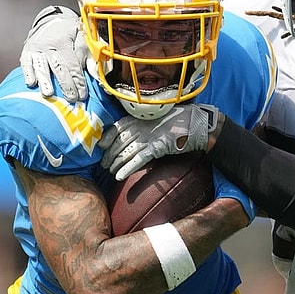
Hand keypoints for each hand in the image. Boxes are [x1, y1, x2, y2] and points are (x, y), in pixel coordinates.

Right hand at [20, 5, 88, 101]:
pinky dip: (28, 73)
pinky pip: (26, 63)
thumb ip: (90, 59)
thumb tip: (98, 78)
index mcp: (65, 42)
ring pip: (40, 66)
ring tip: (48, 94)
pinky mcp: (26, 51)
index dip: (78, 81)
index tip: (83, 95)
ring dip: (45, 81)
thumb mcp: (85, 42)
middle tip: (72, 98)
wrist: (52, 20)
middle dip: (66, 85)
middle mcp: (48, 44)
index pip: (72, 65)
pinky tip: (31, 84)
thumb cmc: (72, 35)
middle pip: (57, 67)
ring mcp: (36, 47)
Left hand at [99, 104, 218, 180]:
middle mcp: (139, 126)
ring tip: (111, 171)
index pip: (115, 128)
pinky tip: (120, 176)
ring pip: (125, 153)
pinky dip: (127, 168)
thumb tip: (129, 136)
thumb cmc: (175, 120)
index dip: (106, 139)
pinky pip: (138, 160)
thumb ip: (141, 124)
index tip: (101, 147)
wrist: (193, 122)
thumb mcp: (153, 118)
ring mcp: (147, 137)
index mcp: (138, 117)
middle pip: (118, 143)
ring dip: (116, 164)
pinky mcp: (156, 147)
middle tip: (104, 164)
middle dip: (109, 155)